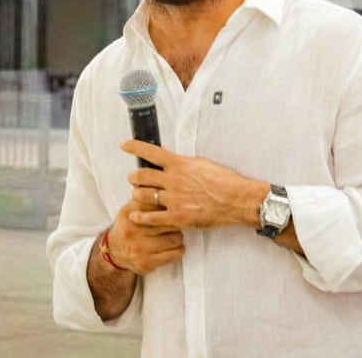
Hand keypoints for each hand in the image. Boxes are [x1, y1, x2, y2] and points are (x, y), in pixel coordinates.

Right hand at [105, 198, 184, 274]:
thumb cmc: (129, 226)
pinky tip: (176, 246)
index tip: (175, 206)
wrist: (114, 251)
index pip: (157, 204)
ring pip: (175, 238)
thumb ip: (144, 197)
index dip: (169, 205)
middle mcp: (134, 229)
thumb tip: (162, 183)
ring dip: (178, 236)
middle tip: (178, 221)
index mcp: (130, 212)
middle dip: (175, 221)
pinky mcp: (147, 262)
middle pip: (168, 220)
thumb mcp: (130, 208)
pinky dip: (179, 249)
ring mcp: (140, 247)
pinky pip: (174, 254)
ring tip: (175, 234)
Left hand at [120, 139, 265, 231]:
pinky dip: (140, 217)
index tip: (124, 144)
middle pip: (141, 176)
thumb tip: (164, 152)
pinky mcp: (178, 217)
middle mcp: (173, 180)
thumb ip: (179, 160)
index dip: (134, 147)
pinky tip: (135, 216)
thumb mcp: (200, 163)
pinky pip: (152, 217)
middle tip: (134, 179)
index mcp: (179, 164)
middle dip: (134, 177)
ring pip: (143, 196)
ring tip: (138, 196)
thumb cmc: (223, 180)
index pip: (151, 151)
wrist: (237, 200)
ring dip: (137, 195)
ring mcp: (174, 199)